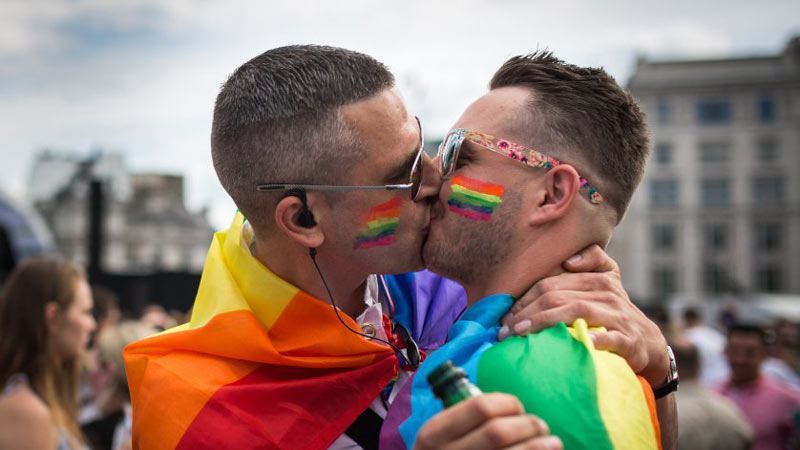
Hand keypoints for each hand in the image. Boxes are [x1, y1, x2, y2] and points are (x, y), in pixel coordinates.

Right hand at [414, 393, 561, 449]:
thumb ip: (464, 419)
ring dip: (540, 447)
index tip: (517, 407)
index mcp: (434, 433)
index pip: (480, 407)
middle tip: (540, 426)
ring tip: (553, 443)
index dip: (508, 403)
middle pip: (499, 431)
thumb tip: (512, 406)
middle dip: (528, 425)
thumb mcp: (439, 435)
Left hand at [499, 244, 668, 385]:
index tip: (504, 316)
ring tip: (522, 335)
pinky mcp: (628, 339)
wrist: (648, 342)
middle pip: (557, 296)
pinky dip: (593, 339)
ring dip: (545, 323)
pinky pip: (609, 337)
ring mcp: (618, 316)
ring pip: (576, 312)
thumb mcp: (607, 279)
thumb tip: (569, 259)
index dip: (523, 299)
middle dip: (526, 313)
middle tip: (505, 330)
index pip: (550, 284)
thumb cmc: (614, 310)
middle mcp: (607, 293)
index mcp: (597, 277)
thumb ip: (591, 260)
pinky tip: (577, 342)